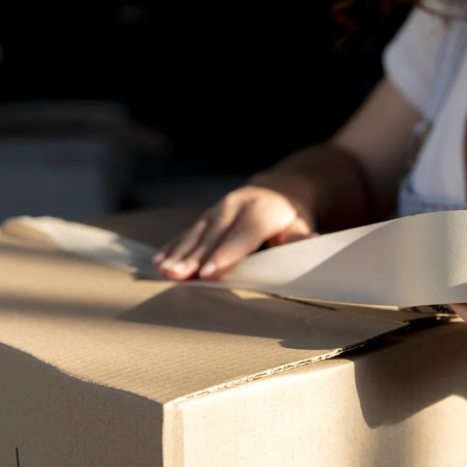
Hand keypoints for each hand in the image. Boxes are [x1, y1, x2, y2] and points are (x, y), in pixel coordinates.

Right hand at [153, 185, 316, 280]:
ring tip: (164, 270)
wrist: (276, 191)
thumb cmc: (290, 219)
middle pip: (213, 238)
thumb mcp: (301, 225)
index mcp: (261, 212)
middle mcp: (235, 207)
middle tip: (178, 276)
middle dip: (194, 258)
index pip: (242, 237)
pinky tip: (159, 261)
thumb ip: (300, 236)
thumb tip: (307, 241)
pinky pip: (187, 233)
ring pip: (196, 235)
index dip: (225, 256)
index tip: (209, 274)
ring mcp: (217, 210)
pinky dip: (173, 247)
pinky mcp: (206, 217)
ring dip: (178, 254)